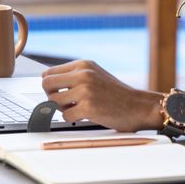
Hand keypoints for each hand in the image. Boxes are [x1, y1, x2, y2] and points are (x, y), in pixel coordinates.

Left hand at [40, 60, 163, 132]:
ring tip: (76, 108)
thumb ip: (74, 75)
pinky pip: (65, 115)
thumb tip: (46, 79)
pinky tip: (84, 115)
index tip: (59, 92)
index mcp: (83, 65)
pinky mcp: (89, 107)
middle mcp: (83, 74)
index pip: (49, 72)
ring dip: (62, 108)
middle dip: (52, 96)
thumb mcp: (96, 75)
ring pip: (53, 100)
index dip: (51, 86)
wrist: (139, 106)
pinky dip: (72, 118)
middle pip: (46, 84)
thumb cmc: (117, 94)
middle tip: (65, 102)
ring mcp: (86, 91)